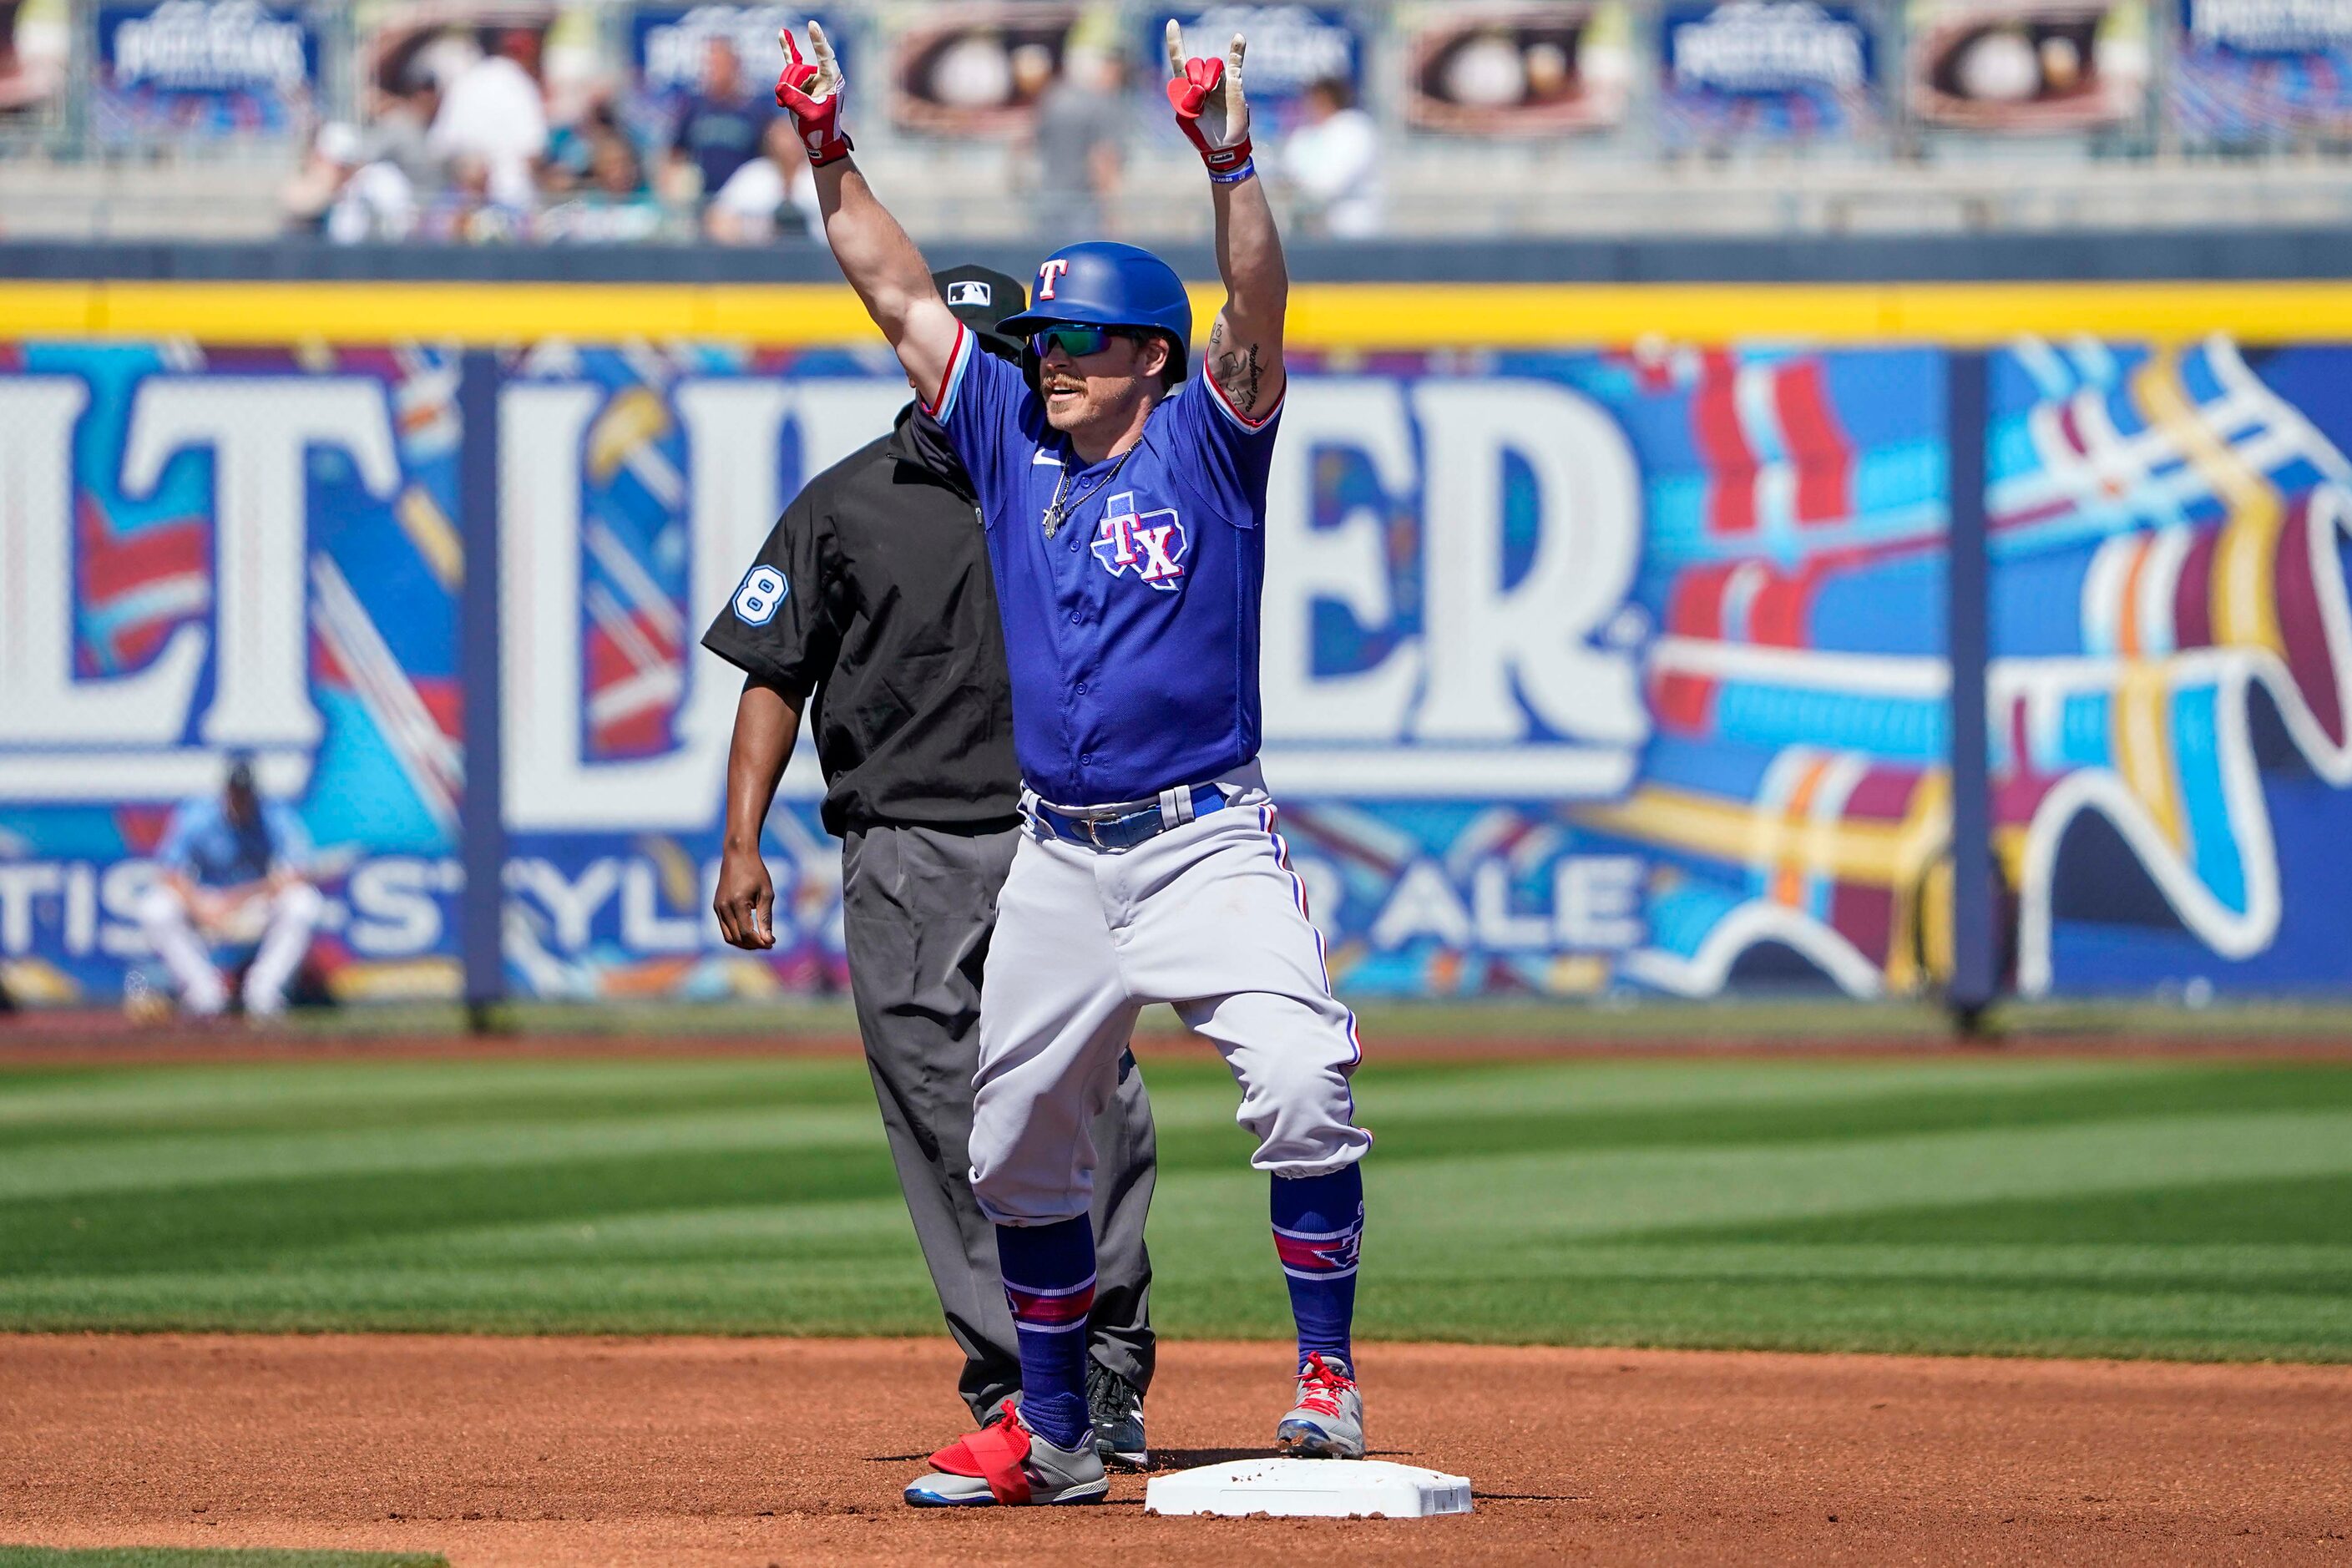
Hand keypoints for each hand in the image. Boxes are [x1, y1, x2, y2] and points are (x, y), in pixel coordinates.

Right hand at [713, 845, 775, 950]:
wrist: (738, 855)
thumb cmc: (756, 872)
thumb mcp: (766, 894)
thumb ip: (766, 918)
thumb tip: (769, 941)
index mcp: (737, 902)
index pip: (746, 932)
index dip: (760, 942)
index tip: (773, 943)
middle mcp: (724, 907)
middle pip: (737, 938)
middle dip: (753, 944)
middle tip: (769, 943)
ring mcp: (718, 907)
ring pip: (729, 937)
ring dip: (744, 943)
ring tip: (760, 941)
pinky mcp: (716, 906)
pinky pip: (725, 928)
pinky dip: (737, 935)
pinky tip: (751, 932)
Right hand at [775, 22, 850, 166]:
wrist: (819, 140)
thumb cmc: (819, 128)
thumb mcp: (808, 115)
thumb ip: (794, 100)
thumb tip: (779, 87)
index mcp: (832, 80)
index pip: (825, 56)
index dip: (818, 41)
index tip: (812, 26)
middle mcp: (823, 75)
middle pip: (799, 69)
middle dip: (789, 85)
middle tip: (787, 104)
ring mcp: (812, 77)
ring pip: (790, 72)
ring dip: (784, 89)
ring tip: (786, 105)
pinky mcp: (802, 80)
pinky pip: (793, 61)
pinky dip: (788, 49)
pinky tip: (782, 33)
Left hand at [1165, 22, 1251, 175]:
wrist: (1224, 147)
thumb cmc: (1202, 135)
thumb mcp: (1188, 119)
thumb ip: (1188, 101)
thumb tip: (1199, 87)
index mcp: (1185, 89)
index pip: (1179, 61)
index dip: (1176, 43)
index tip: (1172, 23)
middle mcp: (1201, 81)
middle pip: (1195, 64)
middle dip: (1196, 79)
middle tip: (1201, 98)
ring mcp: (1217, 81)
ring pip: (1212, 64)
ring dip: (1209, 77)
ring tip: (1211, 95)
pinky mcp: (1233, 84)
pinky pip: (1235, 62)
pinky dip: (1237, 50)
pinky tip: (1238, 38)